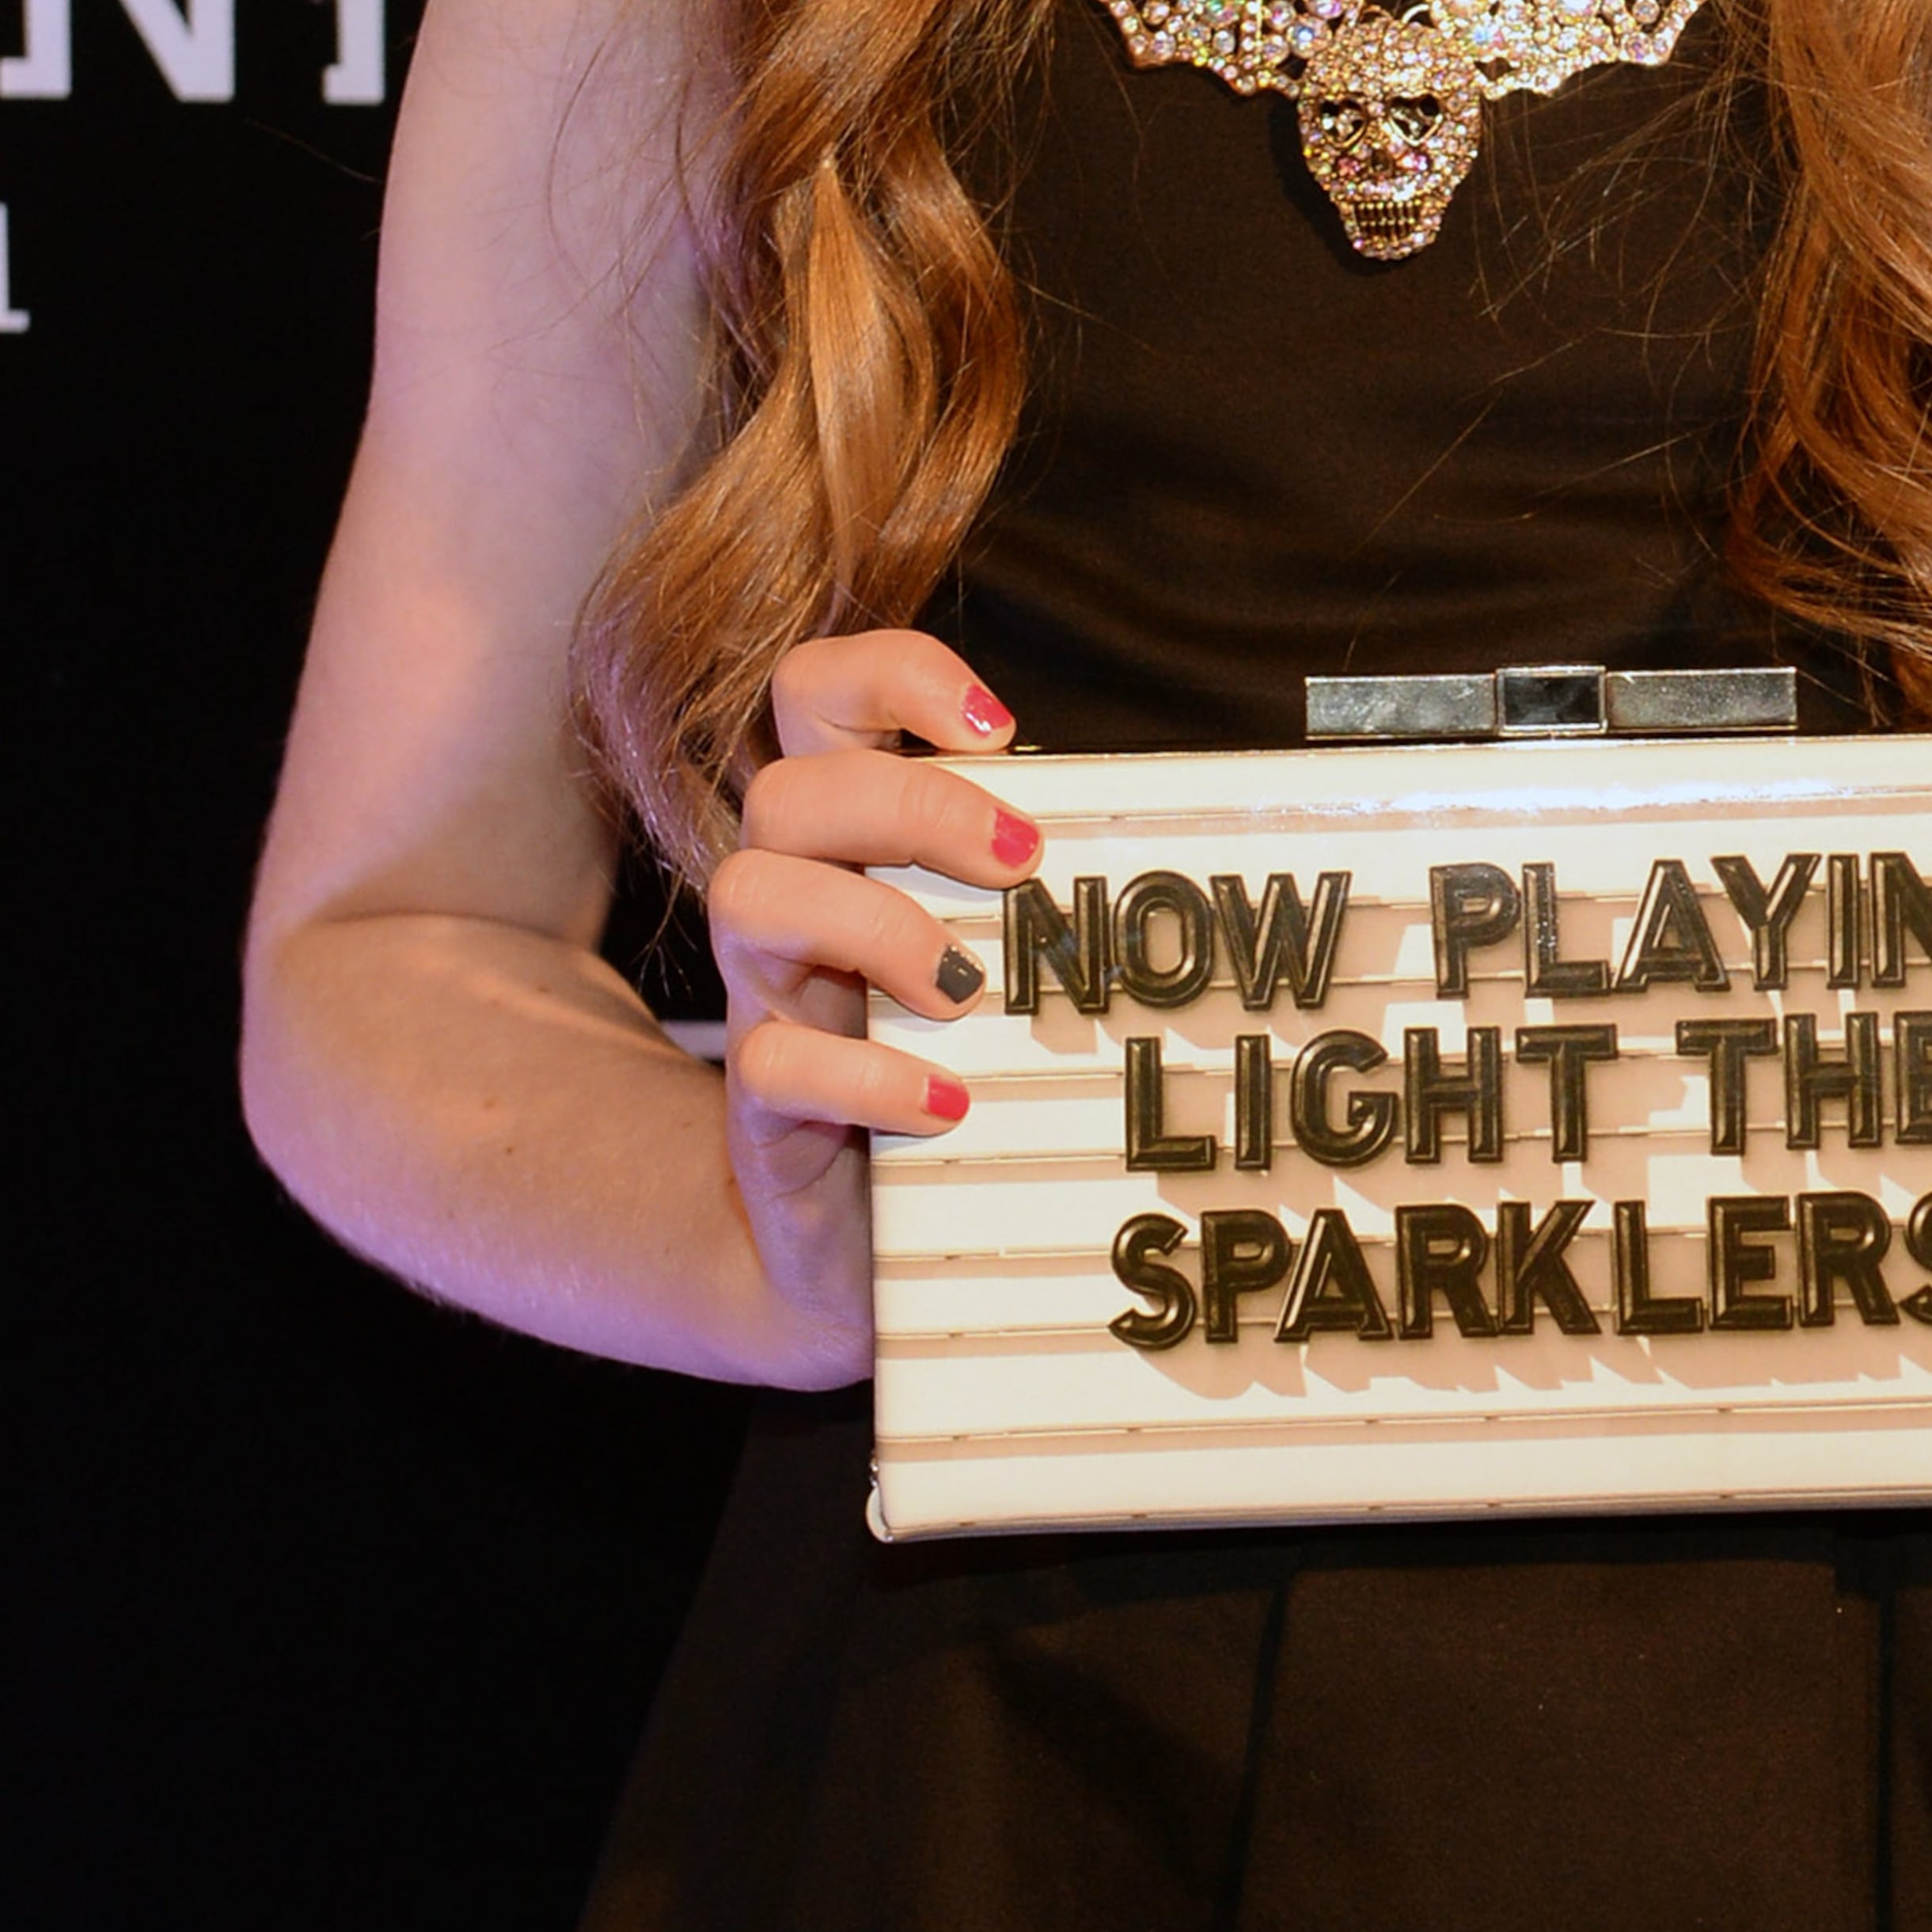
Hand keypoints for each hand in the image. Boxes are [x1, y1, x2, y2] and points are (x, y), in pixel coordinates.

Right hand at [704, 628, 1043, 1377]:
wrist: (857, 1254)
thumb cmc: (958, 1067)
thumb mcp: (1001, 952)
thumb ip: (1043, 881)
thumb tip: (1184, 824)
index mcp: (851, 840)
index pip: (816, 694)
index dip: (890, 677)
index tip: (996, 728)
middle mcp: (794, 903)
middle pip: (787, 789)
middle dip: (911, 806)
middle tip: (1019, 862)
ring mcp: (766, 1004)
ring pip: (746, 896)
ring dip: (872, 924)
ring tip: (967, 986)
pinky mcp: (762, 1112)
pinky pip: (770, 1063)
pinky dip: (866, 1074)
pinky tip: (947, 1101)